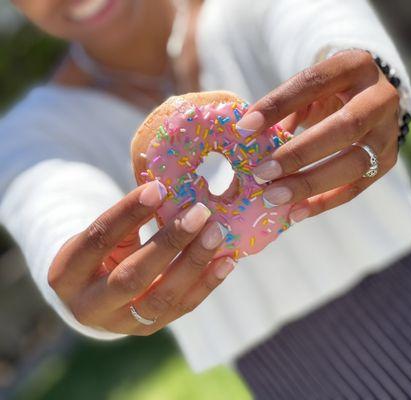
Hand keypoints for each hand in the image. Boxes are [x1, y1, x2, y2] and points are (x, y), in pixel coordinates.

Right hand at [47, 180, 233, 334]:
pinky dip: (207, 284)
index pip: (99, 239)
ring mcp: (123, 323)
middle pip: (133, 276)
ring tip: (217, 233)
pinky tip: (226, 261)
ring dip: (194, 263)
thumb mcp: (99, 237)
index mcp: (68, 273)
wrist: (92, 300)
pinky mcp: (149, 329)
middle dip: (170, 243)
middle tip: (199, 213)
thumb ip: (126, 222)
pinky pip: (182, 308)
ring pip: (162, 297)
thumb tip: (167, 191)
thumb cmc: (98, 255)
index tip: (159, 188)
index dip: (128, 213)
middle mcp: (91, 305)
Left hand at [236, 49, 400, 222]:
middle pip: (345, 127)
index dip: (278, 105)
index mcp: (355, 66)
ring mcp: (389, 132)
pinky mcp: (388, 161)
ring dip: (311, 183)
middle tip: (262, 172)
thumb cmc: (330, 92)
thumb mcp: (310, 88)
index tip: (244, 127)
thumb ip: (285, 109)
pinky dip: (325, 202)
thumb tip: (250, 137)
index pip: (314, 83)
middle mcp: (381, 98)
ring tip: (274, 198)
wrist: (370, 98)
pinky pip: (357, 187)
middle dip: (300, 153)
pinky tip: (296, 212)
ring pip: (355, 162)